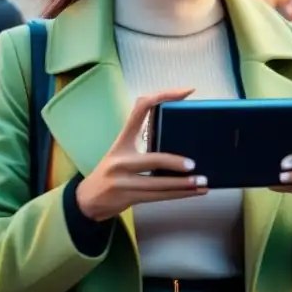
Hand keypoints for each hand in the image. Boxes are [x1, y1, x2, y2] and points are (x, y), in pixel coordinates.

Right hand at [75, 87, 208, 221]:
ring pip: (159, 184)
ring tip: (203, 183)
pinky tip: (194, 193)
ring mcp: (124, 180)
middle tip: (194, 164)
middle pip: (153, 158)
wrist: (88, 199)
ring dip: (184, 185)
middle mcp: (121, 158)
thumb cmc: (110, 171)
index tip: (185, 92)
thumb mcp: (121, 149)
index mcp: (122, 139)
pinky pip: (159, 197)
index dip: (163, 96)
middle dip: (174, 163)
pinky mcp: (130, 197)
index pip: (141, 108)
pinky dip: (180, 195)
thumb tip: (176, 134)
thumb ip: (141, 139)